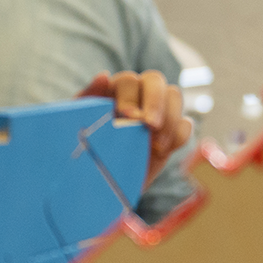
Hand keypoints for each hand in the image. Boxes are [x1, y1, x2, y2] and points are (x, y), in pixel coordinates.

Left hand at [80, 70, 192, 190]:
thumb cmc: (83, 151)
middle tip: (149, 127)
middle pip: (155, 80)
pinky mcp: (170, 134)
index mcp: (113, 90)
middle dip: (155, 103)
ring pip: (174, 96)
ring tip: (156, 146)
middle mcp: (137, 95)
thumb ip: (87, 98)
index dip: (130, 97)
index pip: (128, 80)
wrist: (99, 187)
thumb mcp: (78, 125)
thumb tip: (104, 75)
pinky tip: (163, 151)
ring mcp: (157, 112)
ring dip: (169, 118)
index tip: (127, 118)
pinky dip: (178, 135)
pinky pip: (184, 125)